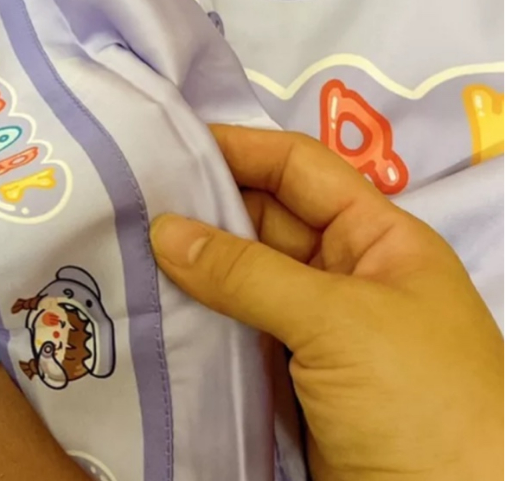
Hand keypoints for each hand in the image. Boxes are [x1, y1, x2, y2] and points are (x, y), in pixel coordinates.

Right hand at [150, 125, 502, 480]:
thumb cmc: (418, 401)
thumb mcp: (338, 323)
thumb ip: (247, 273)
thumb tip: (163, 230)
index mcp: (380, 239)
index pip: (300, 168)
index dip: (240, 147)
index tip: (170, 141)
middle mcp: (348, 274)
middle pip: (265, 220)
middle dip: (204, 206)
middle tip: (131, 195)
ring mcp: (317, 330)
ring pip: (244, 277)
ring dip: (193, 264)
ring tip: (125, 242)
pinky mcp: (291, 380)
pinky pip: (237, 329)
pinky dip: (198, 315)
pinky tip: (151, 301)